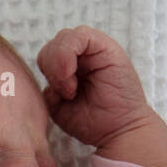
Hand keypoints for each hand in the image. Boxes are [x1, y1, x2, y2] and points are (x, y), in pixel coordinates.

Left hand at [36, 26, 157, 149]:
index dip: (46, 72)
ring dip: (59, 63)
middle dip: (51, 68)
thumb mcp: (59, 106)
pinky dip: (68, 53)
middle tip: (66, 93)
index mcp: (70, 69)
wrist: (120, 131)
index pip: (46, 56)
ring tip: (71, 89)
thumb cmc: (93, 123)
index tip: (58, 96)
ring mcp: (95, 50)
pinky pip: (80, 35)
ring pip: (63, 37)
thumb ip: (49, 86)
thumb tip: (46, 72)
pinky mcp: (106, 46)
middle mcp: (83, 56)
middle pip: (52, 45)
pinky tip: (72, 75)